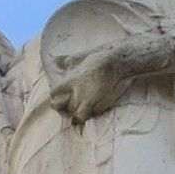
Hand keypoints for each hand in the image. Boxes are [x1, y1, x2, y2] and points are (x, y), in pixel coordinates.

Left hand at [47, 31, 174, 122]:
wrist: (120, 62)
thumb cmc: (101, 57)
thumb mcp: (80, 56)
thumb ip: (66, 61)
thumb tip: (54, 60)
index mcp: (71, 80)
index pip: (54, 93)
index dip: (54, 96)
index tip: (57, 96)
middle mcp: (78, 93)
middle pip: (62, 108)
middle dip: (63, 110)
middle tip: (66, 109)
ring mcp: (90, 101)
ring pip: (77, 117)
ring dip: (77, 116)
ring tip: (79, 113)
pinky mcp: (102, 105)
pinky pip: (93, 115)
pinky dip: (91, 114)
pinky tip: (92, 109)